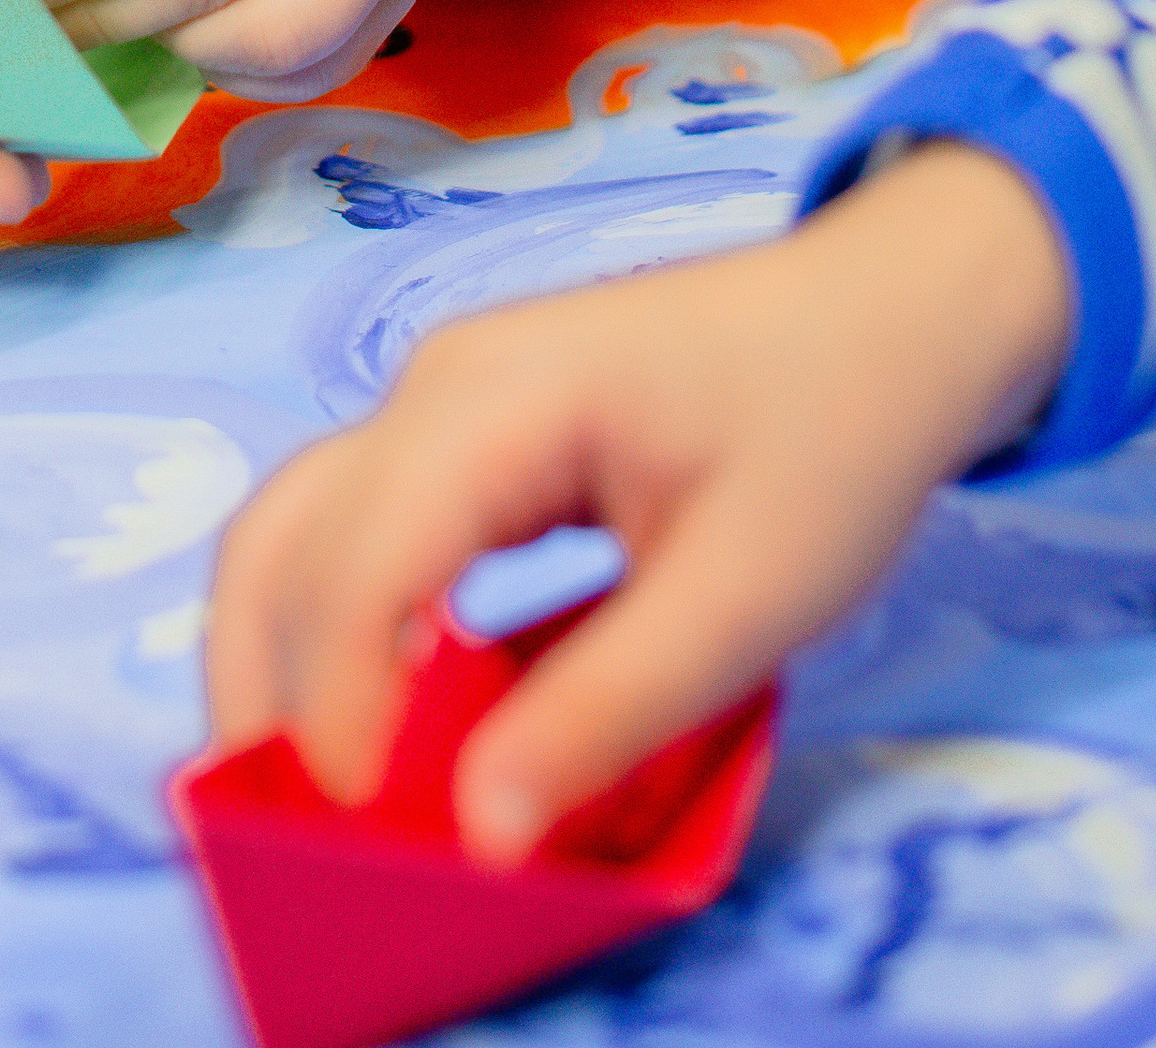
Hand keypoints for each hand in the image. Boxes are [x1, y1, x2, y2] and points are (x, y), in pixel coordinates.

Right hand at [204, 144, 1072, 861]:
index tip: (374, 843)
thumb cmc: (829, 434)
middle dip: (267, 692)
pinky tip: (390, 725)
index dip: (341, 711)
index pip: (360, 564)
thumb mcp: (743, 599)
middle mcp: (436, 387)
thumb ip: (604, 712)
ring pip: (304, 529)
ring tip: (321, 799)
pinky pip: (364, 532)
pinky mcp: (468, 434)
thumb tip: (479, 838)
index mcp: (495, 401)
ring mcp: (443, 402)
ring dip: (287, 662)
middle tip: (303, 840)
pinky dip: (343, 631)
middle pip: (284, 536)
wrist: (888, 312)